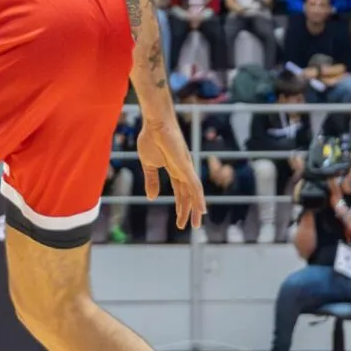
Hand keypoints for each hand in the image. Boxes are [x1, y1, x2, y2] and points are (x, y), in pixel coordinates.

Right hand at [136, 114, 204, 229]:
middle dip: (188, 211)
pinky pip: (195, 186)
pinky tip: (202, 209)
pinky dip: (199, 198)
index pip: (180, 192)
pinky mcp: (186, 166)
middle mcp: (184, 171)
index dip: (180, 206)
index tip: (179, 220)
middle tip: (188, 226)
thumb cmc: (151, 138)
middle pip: (189, 195)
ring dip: (196, 209)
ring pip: (195, 193)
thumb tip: (151, 198)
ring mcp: (186, 169)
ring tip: (196, 224)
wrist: (155, 124)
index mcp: (175, 170)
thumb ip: (151, 181)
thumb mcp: (148, 164)